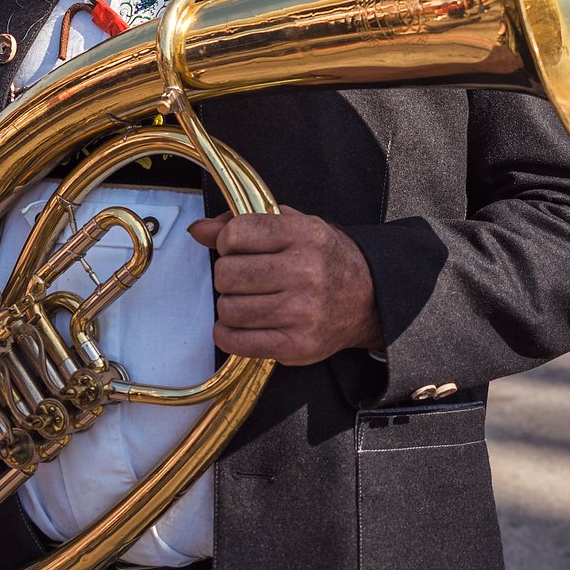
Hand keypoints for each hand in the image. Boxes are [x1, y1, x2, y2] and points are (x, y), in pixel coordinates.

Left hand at [188, 208, 380, 365]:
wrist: (369, 299)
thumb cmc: (326, 260)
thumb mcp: (294, 227)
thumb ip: (245, 223)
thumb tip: (200, 230)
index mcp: (304, 235)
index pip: (236, 234)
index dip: (228, 242)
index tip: (238, 249)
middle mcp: (305, 272)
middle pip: (227, 274)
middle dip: (227, 275)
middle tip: (243, 278)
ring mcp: (302, 312)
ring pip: (228, 308)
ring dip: (229, 304)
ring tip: (247, 300)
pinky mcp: (296, 346)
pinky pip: (236, 341)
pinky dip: (228, 333)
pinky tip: (242, 323)